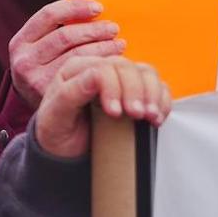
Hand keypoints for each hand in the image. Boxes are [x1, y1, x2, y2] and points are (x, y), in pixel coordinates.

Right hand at [9, 0, 123, 109]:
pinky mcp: (49, 95)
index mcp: (21, 41)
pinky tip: (111, 63)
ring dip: (101, 47)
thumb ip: (59, 29)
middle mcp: (23, 60)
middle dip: (94, 30)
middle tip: (114, 28)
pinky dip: (98, 65)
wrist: (42, 111)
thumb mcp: (44, 48)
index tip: (99, 7)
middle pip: (65, 36)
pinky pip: (80, 75)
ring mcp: (34, 80)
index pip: (49, 14)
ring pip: (75, 55)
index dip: (76, 7)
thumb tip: (95, 7)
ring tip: (119, 44)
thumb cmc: (49, 68)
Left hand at [34, 56, 172, 159]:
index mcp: (77, 68)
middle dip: (135, 91)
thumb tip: (95, 75)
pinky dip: (163, 100)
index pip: (103, 67)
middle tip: (136, 115)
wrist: (65, 150)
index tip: (115, 112)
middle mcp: (101, 68)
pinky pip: (158, 86)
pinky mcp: (136, 91)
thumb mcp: (54, 116)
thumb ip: (69, 93)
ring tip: (150, 116)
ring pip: (146, 72)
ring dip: (152, 94)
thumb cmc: (56, 131)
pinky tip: (157, 117)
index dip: (113, 87)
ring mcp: (121, 79)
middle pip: (128, 67)